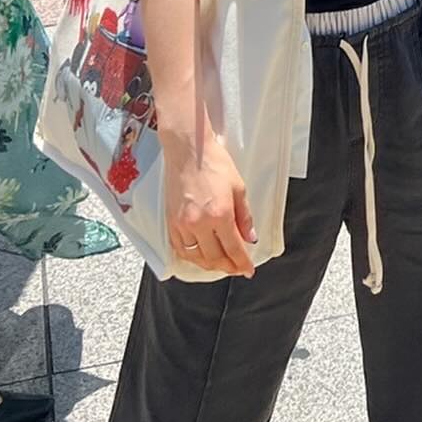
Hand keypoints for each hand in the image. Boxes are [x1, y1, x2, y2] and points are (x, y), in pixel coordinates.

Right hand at [165, 131, 256, 275]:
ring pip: (196, 257)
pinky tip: (200, 256)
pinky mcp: (171, 222)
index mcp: (220, 215)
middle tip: (237, 268)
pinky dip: (191, 257)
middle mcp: (199, 224)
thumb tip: (250, 239)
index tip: (248, 270)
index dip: (242, 263)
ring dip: (210, 265)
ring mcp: (182, 224)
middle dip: (228, 267)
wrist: (189, 151)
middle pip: (214, 258)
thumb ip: (245, 217)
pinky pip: (180, 249)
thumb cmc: (215, 164)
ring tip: (221, 265)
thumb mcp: (239, 188)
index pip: (233, 249)